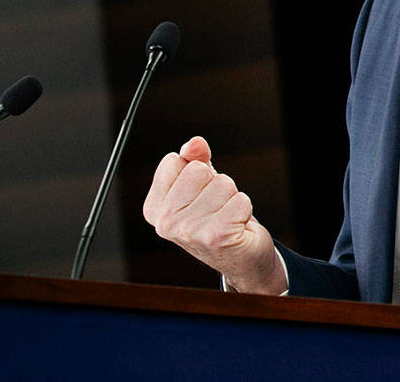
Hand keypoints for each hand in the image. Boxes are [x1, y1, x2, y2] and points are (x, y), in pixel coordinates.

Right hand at [142, 136, 286, 293]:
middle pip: (199, 170)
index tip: (199, 193)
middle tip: (216, 207)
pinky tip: (236, 225)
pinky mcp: (216, 236)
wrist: (240, 257)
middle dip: (216, 183)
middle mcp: (166, 222)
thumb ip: (195, 159)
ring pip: (223, 183)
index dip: (195, 171)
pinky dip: (244, 209)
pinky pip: (240, 200)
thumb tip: (195, 143)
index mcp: (154, 208)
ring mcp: (189, 231)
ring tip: (227, 216)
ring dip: (232, 197)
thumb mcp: (202, 185)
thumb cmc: (218, 218)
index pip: (173, 161)